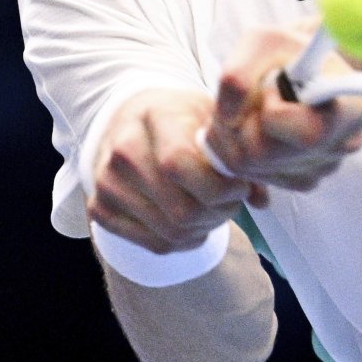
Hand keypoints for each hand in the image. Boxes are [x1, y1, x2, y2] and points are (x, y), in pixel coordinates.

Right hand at [86, 89, 262, 254]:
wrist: (131, 119)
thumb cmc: (181, 118)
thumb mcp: (212, 118)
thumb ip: (237, 154)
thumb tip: (261, 201)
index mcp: (155, 116)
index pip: (179, 164)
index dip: (218, 187)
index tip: (239, 185)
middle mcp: (122, 150)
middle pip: (180, 209)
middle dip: (219, 213)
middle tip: (231, 202)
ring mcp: (106, 182)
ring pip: (171, 232)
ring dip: (204, 229)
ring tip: (214, 209)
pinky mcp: (100, 209)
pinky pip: (154, 244)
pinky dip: (183, 241)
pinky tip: (192, 221)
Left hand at [203, 25, 361, 191]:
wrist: (312, 67)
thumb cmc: (291, 51)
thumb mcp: (262, 41)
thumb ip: (239, 74)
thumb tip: (228, 118)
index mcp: (349, 108)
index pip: (304, 135)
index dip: (272, 109)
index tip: (274, 85)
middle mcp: (340, 146)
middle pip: (261, 155)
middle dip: (239, 122)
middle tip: (249, 96)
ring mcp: (322, 168)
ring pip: (250, 168)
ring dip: (234, 135)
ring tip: (251, 107)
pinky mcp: (302, 179)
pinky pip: (254, 176)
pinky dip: (243, 150)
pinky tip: (258, 126)